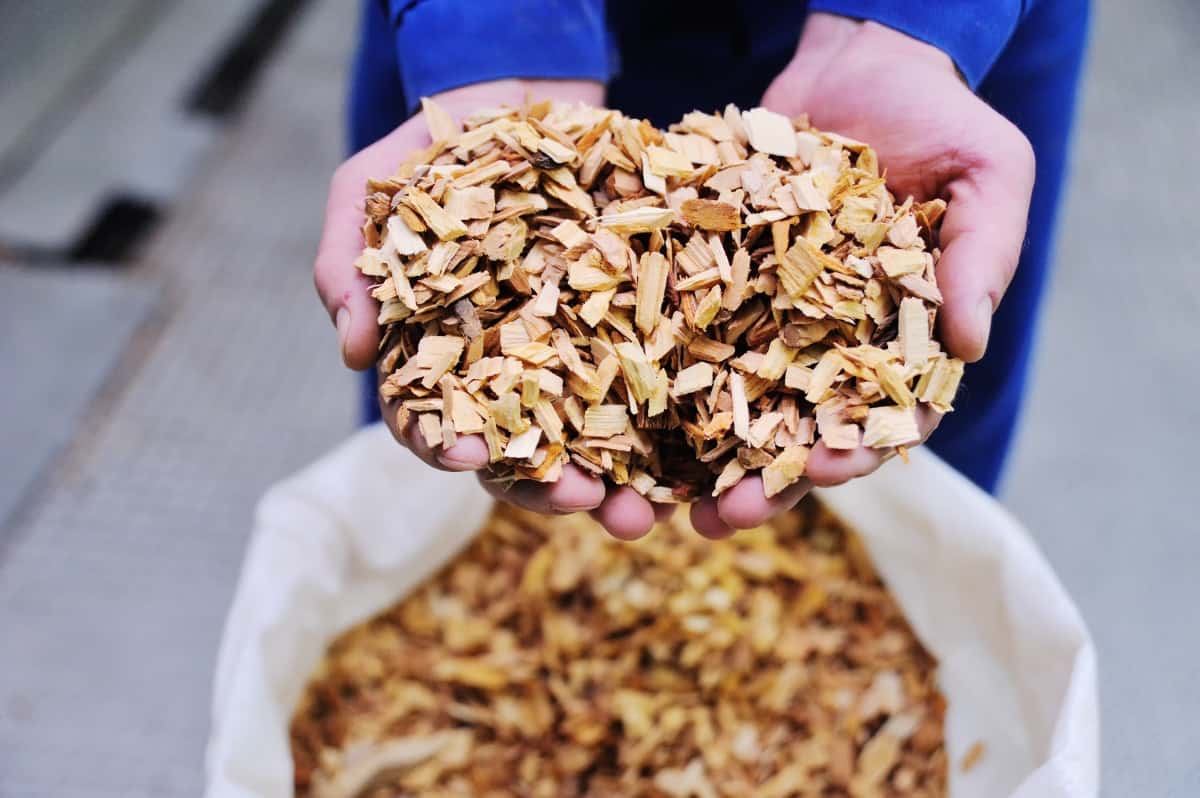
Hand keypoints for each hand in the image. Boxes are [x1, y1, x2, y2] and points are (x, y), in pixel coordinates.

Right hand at [314, 78, 672, 539]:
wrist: (522, 95)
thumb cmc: (438, 151)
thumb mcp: (375, 190)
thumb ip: (348, 261)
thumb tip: (349, 350)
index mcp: (440, 356)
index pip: (434, 418)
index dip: (445, 443)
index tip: (464, 454)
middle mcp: (508, 371)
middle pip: (519, 451)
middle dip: (545, 486)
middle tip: (580, 500)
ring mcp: (572, 355)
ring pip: (589, 440)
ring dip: (614, 483)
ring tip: (641, 511)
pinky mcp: (627, 330)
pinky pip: (649, 388)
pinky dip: (668, 431)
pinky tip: (691, 460)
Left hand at [688, 14, 1033, 537]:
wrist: (858, 60)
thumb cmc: (940, 117)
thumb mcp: (988, 174)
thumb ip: (980, 257)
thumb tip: (970, 346)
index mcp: (900, 339)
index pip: (883, 414)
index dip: (855, 447)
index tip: (821, 467)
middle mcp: (828, 344)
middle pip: (793, 430)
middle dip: (761, 482)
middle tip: (721, 519)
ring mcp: (768, 318)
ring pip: (728, 404)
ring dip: (694, 459)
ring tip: (657, 505)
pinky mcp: (715, 283)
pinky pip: (680, 334)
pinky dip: (651, 379)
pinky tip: (612, 419)